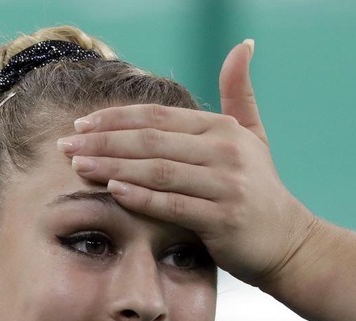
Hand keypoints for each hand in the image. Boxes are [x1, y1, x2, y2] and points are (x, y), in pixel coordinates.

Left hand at [57, 40, 317, 286]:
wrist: (290, 242)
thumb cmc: (262, 190)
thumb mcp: (254, 136)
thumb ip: (240, 92)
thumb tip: (243, 44)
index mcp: (224, 129)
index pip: (159, 117)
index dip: (116, 118)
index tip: (81, 125)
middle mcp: (226, 152)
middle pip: (151, 141)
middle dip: (103, 142)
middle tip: (65, 146)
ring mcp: (226, 185)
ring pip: (157, 170)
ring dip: (112, 167)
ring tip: (78, 166)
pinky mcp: (223, 219)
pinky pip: (173, 205)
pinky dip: (141, 197)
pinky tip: (112, 191)